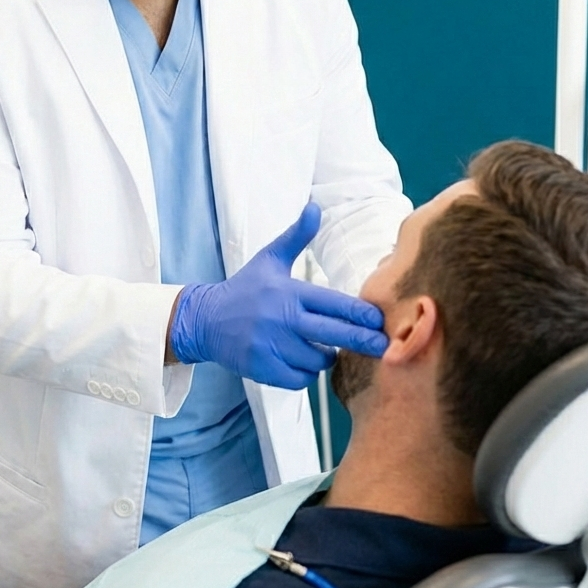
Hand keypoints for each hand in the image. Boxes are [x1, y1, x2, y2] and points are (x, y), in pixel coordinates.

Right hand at [169, 202, 387, 388]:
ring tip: (323, 347)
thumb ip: (296, 236)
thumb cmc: (244, 289)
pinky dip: (306, 373)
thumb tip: (315, 207)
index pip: (334, 304)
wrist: (205, 320)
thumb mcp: (270, 258)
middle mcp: (281, 319)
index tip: (379, 320)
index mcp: (288, 292)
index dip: (360, 314)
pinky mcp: (263, 369)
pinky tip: (302, 361)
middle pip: (334, 335)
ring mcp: (272, 346)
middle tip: (381, 345)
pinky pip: (300, 379)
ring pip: (318, 360)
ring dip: (326, 356)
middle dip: (362, 341)